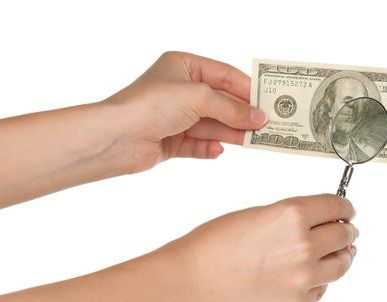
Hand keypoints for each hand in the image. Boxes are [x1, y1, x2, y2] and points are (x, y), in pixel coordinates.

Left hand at [103, 51, 265, 172]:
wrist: (117, 136)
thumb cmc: (152, 104)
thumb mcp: (199, 97)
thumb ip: (231, 108)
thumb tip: (258, 118)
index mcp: (184, 67)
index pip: (224, 75)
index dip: (247, 88)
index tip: (268, 100)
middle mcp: (179, 90)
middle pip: (220, 102)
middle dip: (241, 114)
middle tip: (267, 124)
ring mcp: (175, 117)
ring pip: (211, 125)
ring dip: (231, 132)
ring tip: (254, 140)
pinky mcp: (170, 140)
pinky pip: (197, 144)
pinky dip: (209, 147)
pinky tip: (219, 150)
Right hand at [157, 194, 357, 301]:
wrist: (194, 277)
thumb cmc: (217, 241)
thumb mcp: (260, 213)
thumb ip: (294, 216)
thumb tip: (322, 221)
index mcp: (293, 215)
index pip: (336, 206)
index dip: (344, 206)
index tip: (346, 208)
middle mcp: (303, 245)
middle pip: (344, 235)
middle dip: (345, 229)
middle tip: (345, 228)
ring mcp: (302, 277)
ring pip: (342, 264)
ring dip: (342, 255)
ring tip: (338, 251)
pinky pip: (322, 288)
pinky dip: (321, 279)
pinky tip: (311, 272)